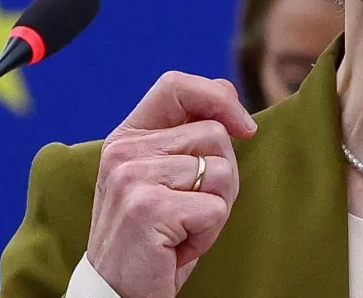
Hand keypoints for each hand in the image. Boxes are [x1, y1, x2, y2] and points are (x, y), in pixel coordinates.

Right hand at [85, 72, 256, 297]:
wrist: (119, 294)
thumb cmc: (154, 236)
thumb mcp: (167, 178)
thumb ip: (188, 136)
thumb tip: (231, 100)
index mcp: (126, 137)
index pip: (176, 86)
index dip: (218, 97)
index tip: (244, 129)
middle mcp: (123, 151)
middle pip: (213, 134)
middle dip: (222, 176)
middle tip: (191, 210)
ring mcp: (131, 178)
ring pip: (222, 171)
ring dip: (216, 209)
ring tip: (182, 230)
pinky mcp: (147, 208)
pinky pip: (215, 208)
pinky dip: (208, 234)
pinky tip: (178, 248)